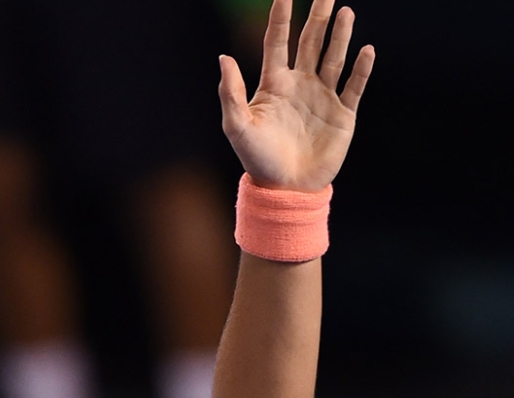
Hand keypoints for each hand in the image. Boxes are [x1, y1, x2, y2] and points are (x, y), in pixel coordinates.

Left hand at [219, 0, 374, 190]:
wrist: (284, 189)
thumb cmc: (257, 159)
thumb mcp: (237, 126)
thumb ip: (231, 92)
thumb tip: (223, 57)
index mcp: (274, 84)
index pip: (277, 42)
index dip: (280, 17)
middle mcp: (300, 85)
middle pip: (310, 42)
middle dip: (317, 17)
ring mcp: (323, 97)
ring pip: (333, 58)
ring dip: (340, 35)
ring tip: (344, 11)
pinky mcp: (342, 115)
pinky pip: (354, 86)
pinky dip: (361, 69)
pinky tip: (366, 49)